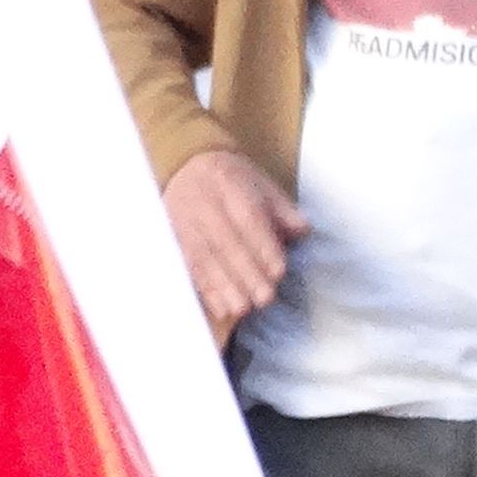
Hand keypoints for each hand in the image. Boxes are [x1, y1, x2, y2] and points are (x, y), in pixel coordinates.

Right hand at [163, 149, 302, 338]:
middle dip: (247, 274)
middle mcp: (205, 205)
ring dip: (225, 288)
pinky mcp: (173, 242)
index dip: (263, 248)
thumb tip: (303, 231)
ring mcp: (185, 224)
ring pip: (204, 260)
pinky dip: (204, 291)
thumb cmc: (232, 181)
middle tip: (265, 298)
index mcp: (230, 186)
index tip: (278, 272)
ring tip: (244, 309)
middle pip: (226, 244)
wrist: (185, 168)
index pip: (248, 219)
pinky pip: (187, 268)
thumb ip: (284, 211)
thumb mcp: (262, 185)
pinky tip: (220, 309)